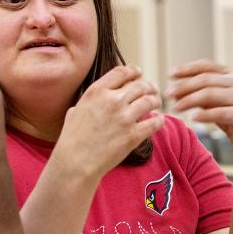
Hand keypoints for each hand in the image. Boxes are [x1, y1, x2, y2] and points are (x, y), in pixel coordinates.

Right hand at [54, 65, 163, 181]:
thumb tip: (95, 98)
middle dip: (149, 87)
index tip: (140, 73)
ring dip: (156, 101)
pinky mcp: (134, 135)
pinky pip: (156, 122)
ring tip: (156, 104)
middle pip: (141, 85)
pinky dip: (160, 120)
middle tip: (153, 91)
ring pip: (151, 101)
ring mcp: (124, 118)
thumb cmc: (73, 138)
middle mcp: (112, 101)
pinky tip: (158, 120)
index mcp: (97, 92)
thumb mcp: (76, 111)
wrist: (76, 162)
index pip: (123, 72)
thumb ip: (89, 101)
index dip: (134, 71)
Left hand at [166, 60, 232, 160]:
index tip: (170, 74)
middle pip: (205, 80)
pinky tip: (192, 118)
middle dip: (183, 86)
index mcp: (232, 76)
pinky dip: (204, 115)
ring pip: (210, 94)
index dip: (187, 68)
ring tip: (175, 108)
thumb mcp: (218, 102)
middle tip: (168, 95)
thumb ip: (203, 93)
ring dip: (189, 100)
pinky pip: (220, 112)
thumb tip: (177, 87)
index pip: (206, 66)